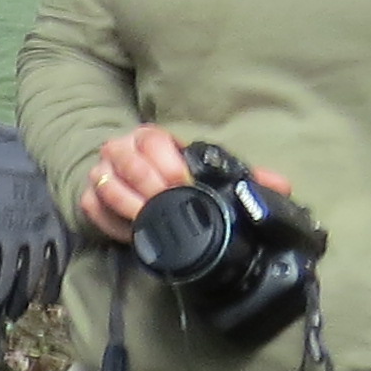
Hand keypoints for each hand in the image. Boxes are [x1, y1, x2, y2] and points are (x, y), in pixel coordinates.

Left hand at [0, 117, 67, 321]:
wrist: (24, 150)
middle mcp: (15, 234)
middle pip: (4, 279)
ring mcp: (39, 233)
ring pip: (30, 276)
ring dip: (20, 299)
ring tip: (10, 315)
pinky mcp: (57, 229)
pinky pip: (58, 262)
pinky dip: (52, 284)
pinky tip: (44, 300)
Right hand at [75, 125, 289, 245]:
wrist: (133, 185)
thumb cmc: (175, 178)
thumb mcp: (210, 174)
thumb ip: (245, 177)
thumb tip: (281, 186)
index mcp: (152, 137)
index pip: (154, 140)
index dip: (169, 163)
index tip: (184, 185)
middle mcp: (121, 149)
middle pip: (127, 161)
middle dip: (150, 186)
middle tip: (169, 206)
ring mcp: (101, 172)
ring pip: (107, 183)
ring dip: (130, 204)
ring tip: (151, 222)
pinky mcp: (88, 196)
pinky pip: (93, 207)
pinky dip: (112, 222)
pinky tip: (133, 233)